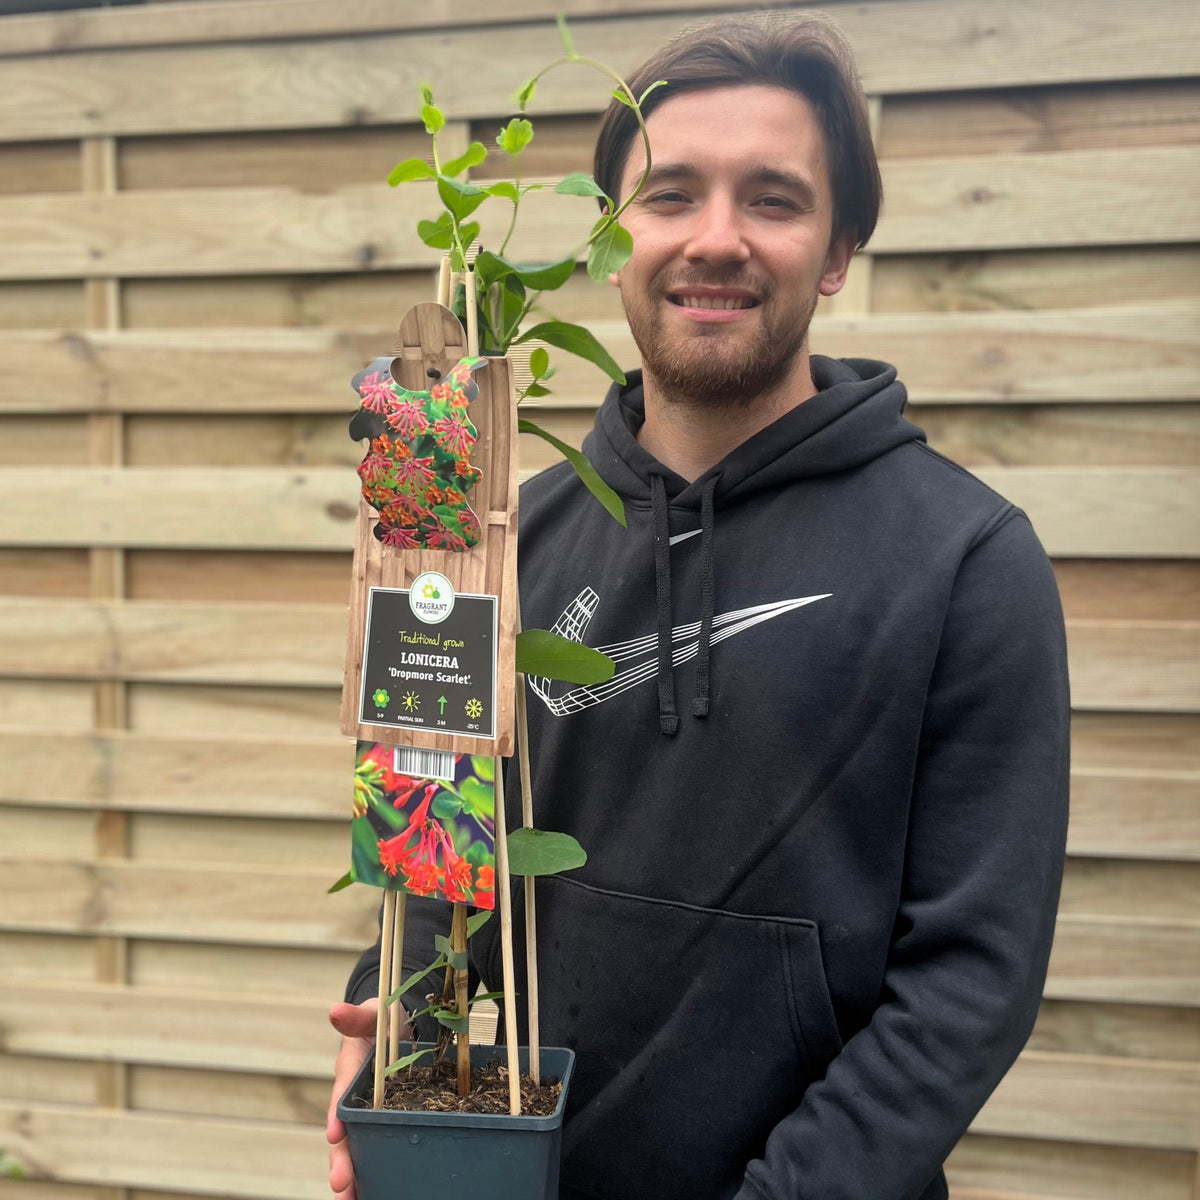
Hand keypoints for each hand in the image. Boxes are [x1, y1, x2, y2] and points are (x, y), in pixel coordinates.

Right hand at [326, 998, 378, 1199]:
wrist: (402, 1026)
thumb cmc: (384, 1019)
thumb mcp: (373, 1015)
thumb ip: (357, 1017)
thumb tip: (334, 1010)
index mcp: (349, 1074)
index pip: (339, 1098)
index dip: (337, 1117)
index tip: (334, 1135)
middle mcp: (354, 1100)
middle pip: (344, 1136)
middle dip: (341, 1162)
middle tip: (340, 1187)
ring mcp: (369, 1114)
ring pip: (358, 1150)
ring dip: (355, 1177)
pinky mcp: (387, 1121)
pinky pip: (380, 1148)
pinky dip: (377, 1172)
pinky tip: (380, 1193)